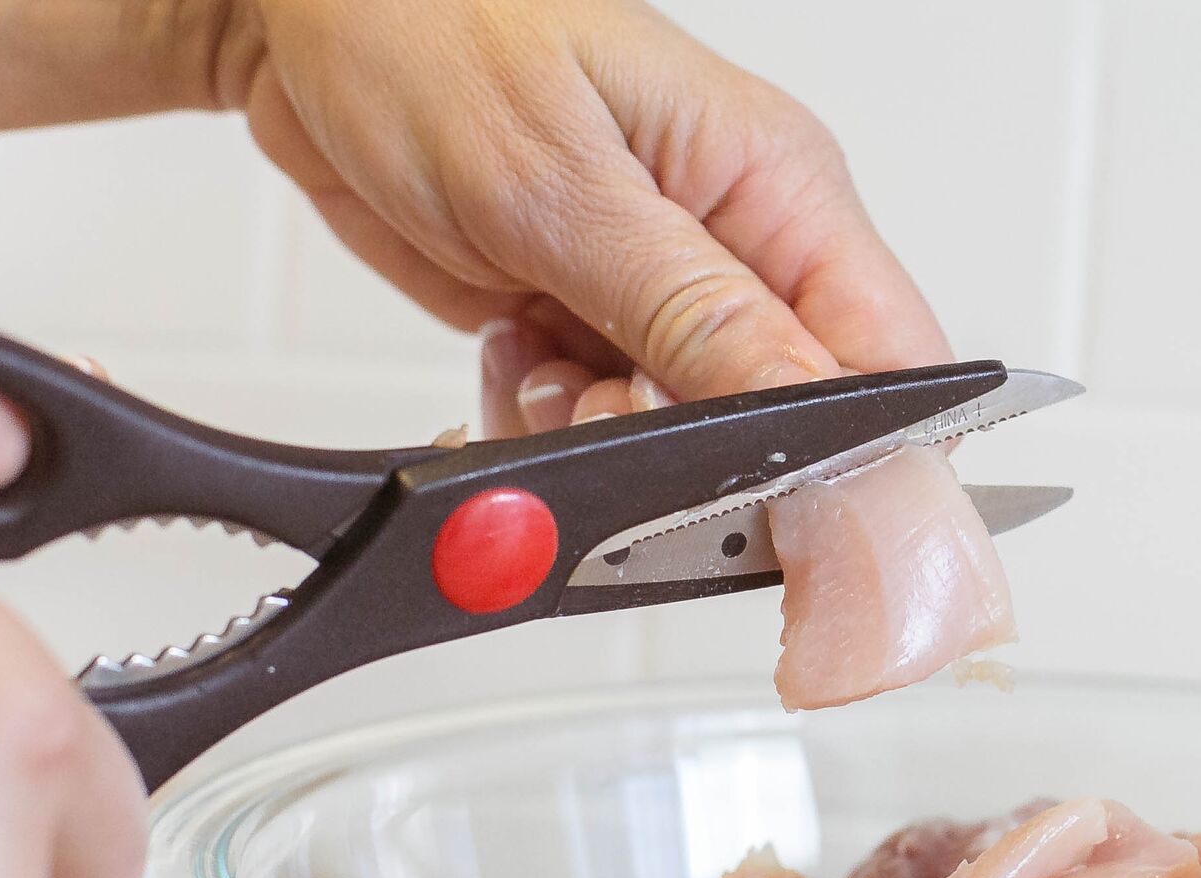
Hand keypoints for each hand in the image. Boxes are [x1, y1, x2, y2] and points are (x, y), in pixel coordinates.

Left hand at [207, 0, 949, 429]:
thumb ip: (696, 315)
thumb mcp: (564, 185)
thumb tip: (811, 418)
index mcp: (780, 186)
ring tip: (543, 366)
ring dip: (608, 437)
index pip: (893, 360)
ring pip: (694, 441)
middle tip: (607, 402)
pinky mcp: (601, 320)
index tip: (780, 506)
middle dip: (699, 451)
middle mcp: (743, 241)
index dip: (862, 460)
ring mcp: (670, 288)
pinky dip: (554, 420)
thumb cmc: (425, 32)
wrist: (307, 22)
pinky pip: (613, 425)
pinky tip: (517, 353)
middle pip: (792, 421)